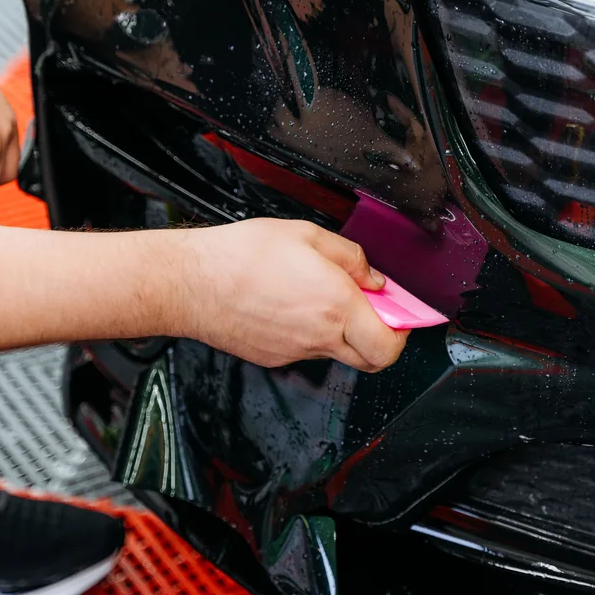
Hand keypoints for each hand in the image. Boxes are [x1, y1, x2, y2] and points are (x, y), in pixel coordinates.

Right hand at [176, 219, 409, 371]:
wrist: (190, 283)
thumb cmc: (240, 256)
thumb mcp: (306, 236)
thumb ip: (350, 257)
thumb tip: (373, 277)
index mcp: (335, 305)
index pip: (389, 343)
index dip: (403, 330)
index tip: (400, 310)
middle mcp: (319, 336)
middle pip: (371, 358)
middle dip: (381, 337)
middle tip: (372, 308)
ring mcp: (295, 351)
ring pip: (338, 351)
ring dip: (344, 331)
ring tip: (322, 296)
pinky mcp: (274, 356)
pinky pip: (307, 349)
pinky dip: (312, 332)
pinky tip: (292, 304)